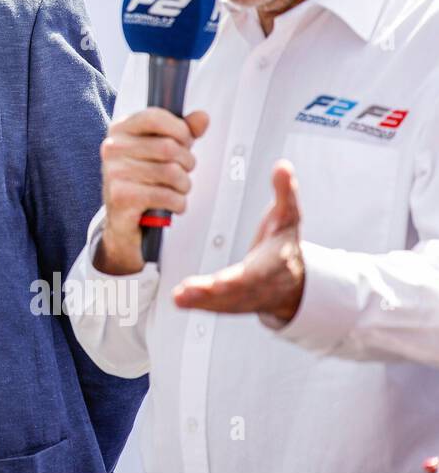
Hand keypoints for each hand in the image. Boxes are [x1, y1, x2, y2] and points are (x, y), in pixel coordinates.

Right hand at [95, 107, 208, 274]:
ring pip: (171, 172)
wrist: (122, 219)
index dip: (179, 129)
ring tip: (178, 189)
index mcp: (120, 130)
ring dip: (184, 185)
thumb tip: (202, 118)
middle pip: (168, 147)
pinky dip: (178, 203)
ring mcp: (114, 172)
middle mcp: (112, 148)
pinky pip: (166, 196)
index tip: (185, 141)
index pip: (155, 117)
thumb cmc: (142, 179)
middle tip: (184, 171)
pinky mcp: (121, 197)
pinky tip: (173, 204)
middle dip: (187, 162)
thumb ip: (182, 131)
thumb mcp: (160, 150)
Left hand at [173, 160, 305, 323]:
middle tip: (187, 292)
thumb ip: (285, 192)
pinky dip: (198, 304)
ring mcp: (245, 297)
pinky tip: (179, 300)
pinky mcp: (231, 302)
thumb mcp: (288, 216)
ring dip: (200, 301)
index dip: (239, 279)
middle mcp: (259, 284)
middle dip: (212, 294)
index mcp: (273, 264)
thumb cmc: (284, 245)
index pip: (255, 273)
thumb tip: (283, 166)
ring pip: (223, 303)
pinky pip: (215, 305)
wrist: (293, 281)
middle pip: (235, 291)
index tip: (221, 282)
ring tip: (179, 297)